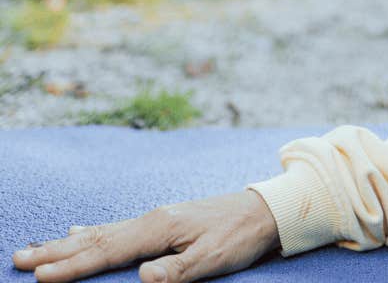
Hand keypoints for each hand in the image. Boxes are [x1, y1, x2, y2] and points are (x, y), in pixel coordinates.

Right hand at [11, 190, 281, 282]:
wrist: (262, 211)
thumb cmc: (238, 238)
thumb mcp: (211, 260)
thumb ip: (176, 272)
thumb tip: (142, 277)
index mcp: (158, 228)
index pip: (106, 251)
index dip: (72, 266)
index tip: (39, 276)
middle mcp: (151, 219)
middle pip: (94, 239)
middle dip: (56, 251)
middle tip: (18, 257)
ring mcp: (155, 218)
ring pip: (101, 233)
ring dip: (67, 242)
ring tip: (37, 248)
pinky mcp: (161, 221)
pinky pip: (116, 229)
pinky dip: (92, 233)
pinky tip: (79, 232)